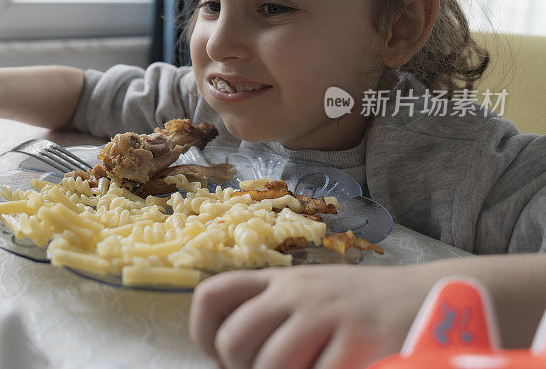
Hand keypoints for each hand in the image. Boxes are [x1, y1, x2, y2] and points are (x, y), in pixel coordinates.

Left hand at [189, 265, 427, 368]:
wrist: (437, 298)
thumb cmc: (363, 310)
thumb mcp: (312, 297)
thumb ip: (273, 317)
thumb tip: (230, 358)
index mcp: (280, 280)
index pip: (212, 296)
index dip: (203, 336)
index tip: (226, 361)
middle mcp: (298, 291)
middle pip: (234, 341)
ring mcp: (329, 315)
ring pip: (270, 365)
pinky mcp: (359, 342)